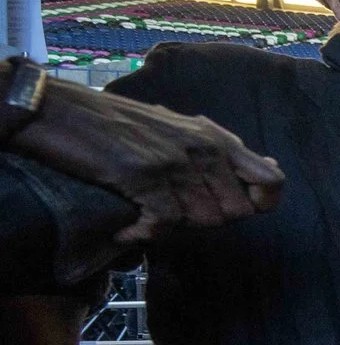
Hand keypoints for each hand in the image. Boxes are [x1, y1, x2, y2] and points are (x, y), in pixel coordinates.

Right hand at [11, 77, 284, 242]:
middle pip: (236, 213)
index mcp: (218, 138)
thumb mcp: (184, 130)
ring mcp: (176, 161)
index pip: (273, 182)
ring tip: (147, 215)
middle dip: (207, 221)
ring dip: (174, 228)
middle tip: (173, 211)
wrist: (61, 110)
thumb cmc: (122, 125)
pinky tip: (129, 228)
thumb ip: (225, 152)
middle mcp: (205, 148)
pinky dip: (146, 234)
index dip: (261, 204)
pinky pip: (167, 223)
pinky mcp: (144, 175)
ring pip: (204, 221)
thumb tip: (271, 167)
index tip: (233, 209)